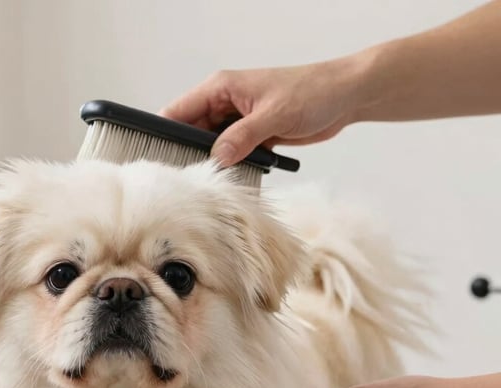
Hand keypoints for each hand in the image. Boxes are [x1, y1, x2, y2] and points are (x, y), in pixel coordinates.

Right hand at [160, 59, 359, 165]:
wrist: (344, 97)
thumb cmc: (313, 91)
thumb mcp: (274, 114)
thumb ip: (243, 137)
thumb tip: (217, 158)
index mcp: (221, 88)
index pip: (178, 111)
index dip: (163, 134)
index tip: (157, 159)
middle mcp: (223, 104)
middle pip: (189, 134)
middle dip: (185, 155)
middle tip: (182, 181)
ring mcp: (236, 122)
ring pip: (209, 148)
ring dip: (210, 164)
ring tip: (205, 185)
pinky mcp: (250, 137)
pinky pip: (229, 155)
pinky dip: (228, 167)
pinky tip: (228, 180)